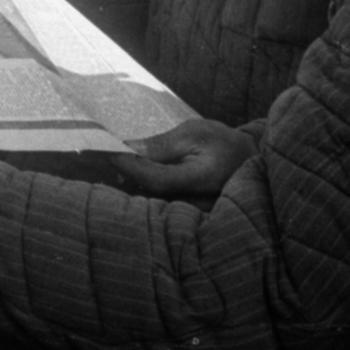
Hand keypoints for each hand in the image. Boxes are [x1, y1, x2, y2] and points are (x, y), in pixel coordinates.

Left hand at [113, 119, 255, 202]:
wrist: (249, 162)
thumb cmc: (222, 143)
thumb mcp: (194, 133)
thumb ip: (163, 145)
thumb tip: (130, 148)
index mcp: (201, 179)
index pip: (155, 179)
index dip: (129, 166)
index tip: (107, 150)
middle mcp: (198, 202)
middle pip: (149, 195)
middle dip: (124, 176)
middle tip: (101, 156)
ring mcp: (194, 213)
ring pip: (152, 202)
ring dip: (130, 184)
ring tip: (110, 163)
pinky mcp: (189, 216)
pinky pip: (160, 204)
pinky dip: (142, 189)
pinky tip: (130, 175)